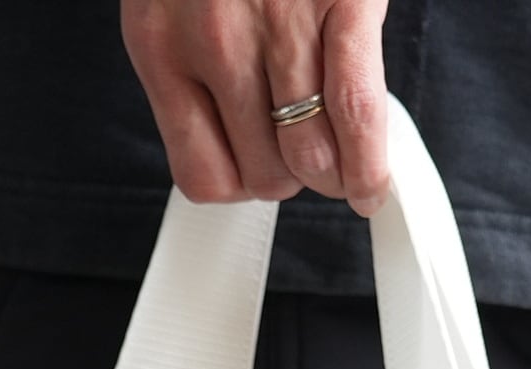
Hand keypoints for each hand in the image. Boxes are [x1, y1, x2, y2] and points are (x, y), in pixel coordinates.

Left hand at [121, 0, 391, 215]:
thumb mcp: (172, 3)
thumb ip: (190, 73)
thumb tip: (234, 154)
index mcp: (160, 44)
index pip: (202, 176)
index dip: (239, 187)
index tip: (257, 174)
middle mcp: (214, 37)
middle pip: (265, 173)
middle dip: (289, 175)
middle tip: (301, 150)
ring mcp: (280, 21)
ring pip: (311, 156)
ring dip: (333, 174)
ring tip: (339, 160)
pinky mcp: (342, 1)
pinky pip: (358, 113)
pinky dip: (369, 163)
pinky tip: (370, 186)